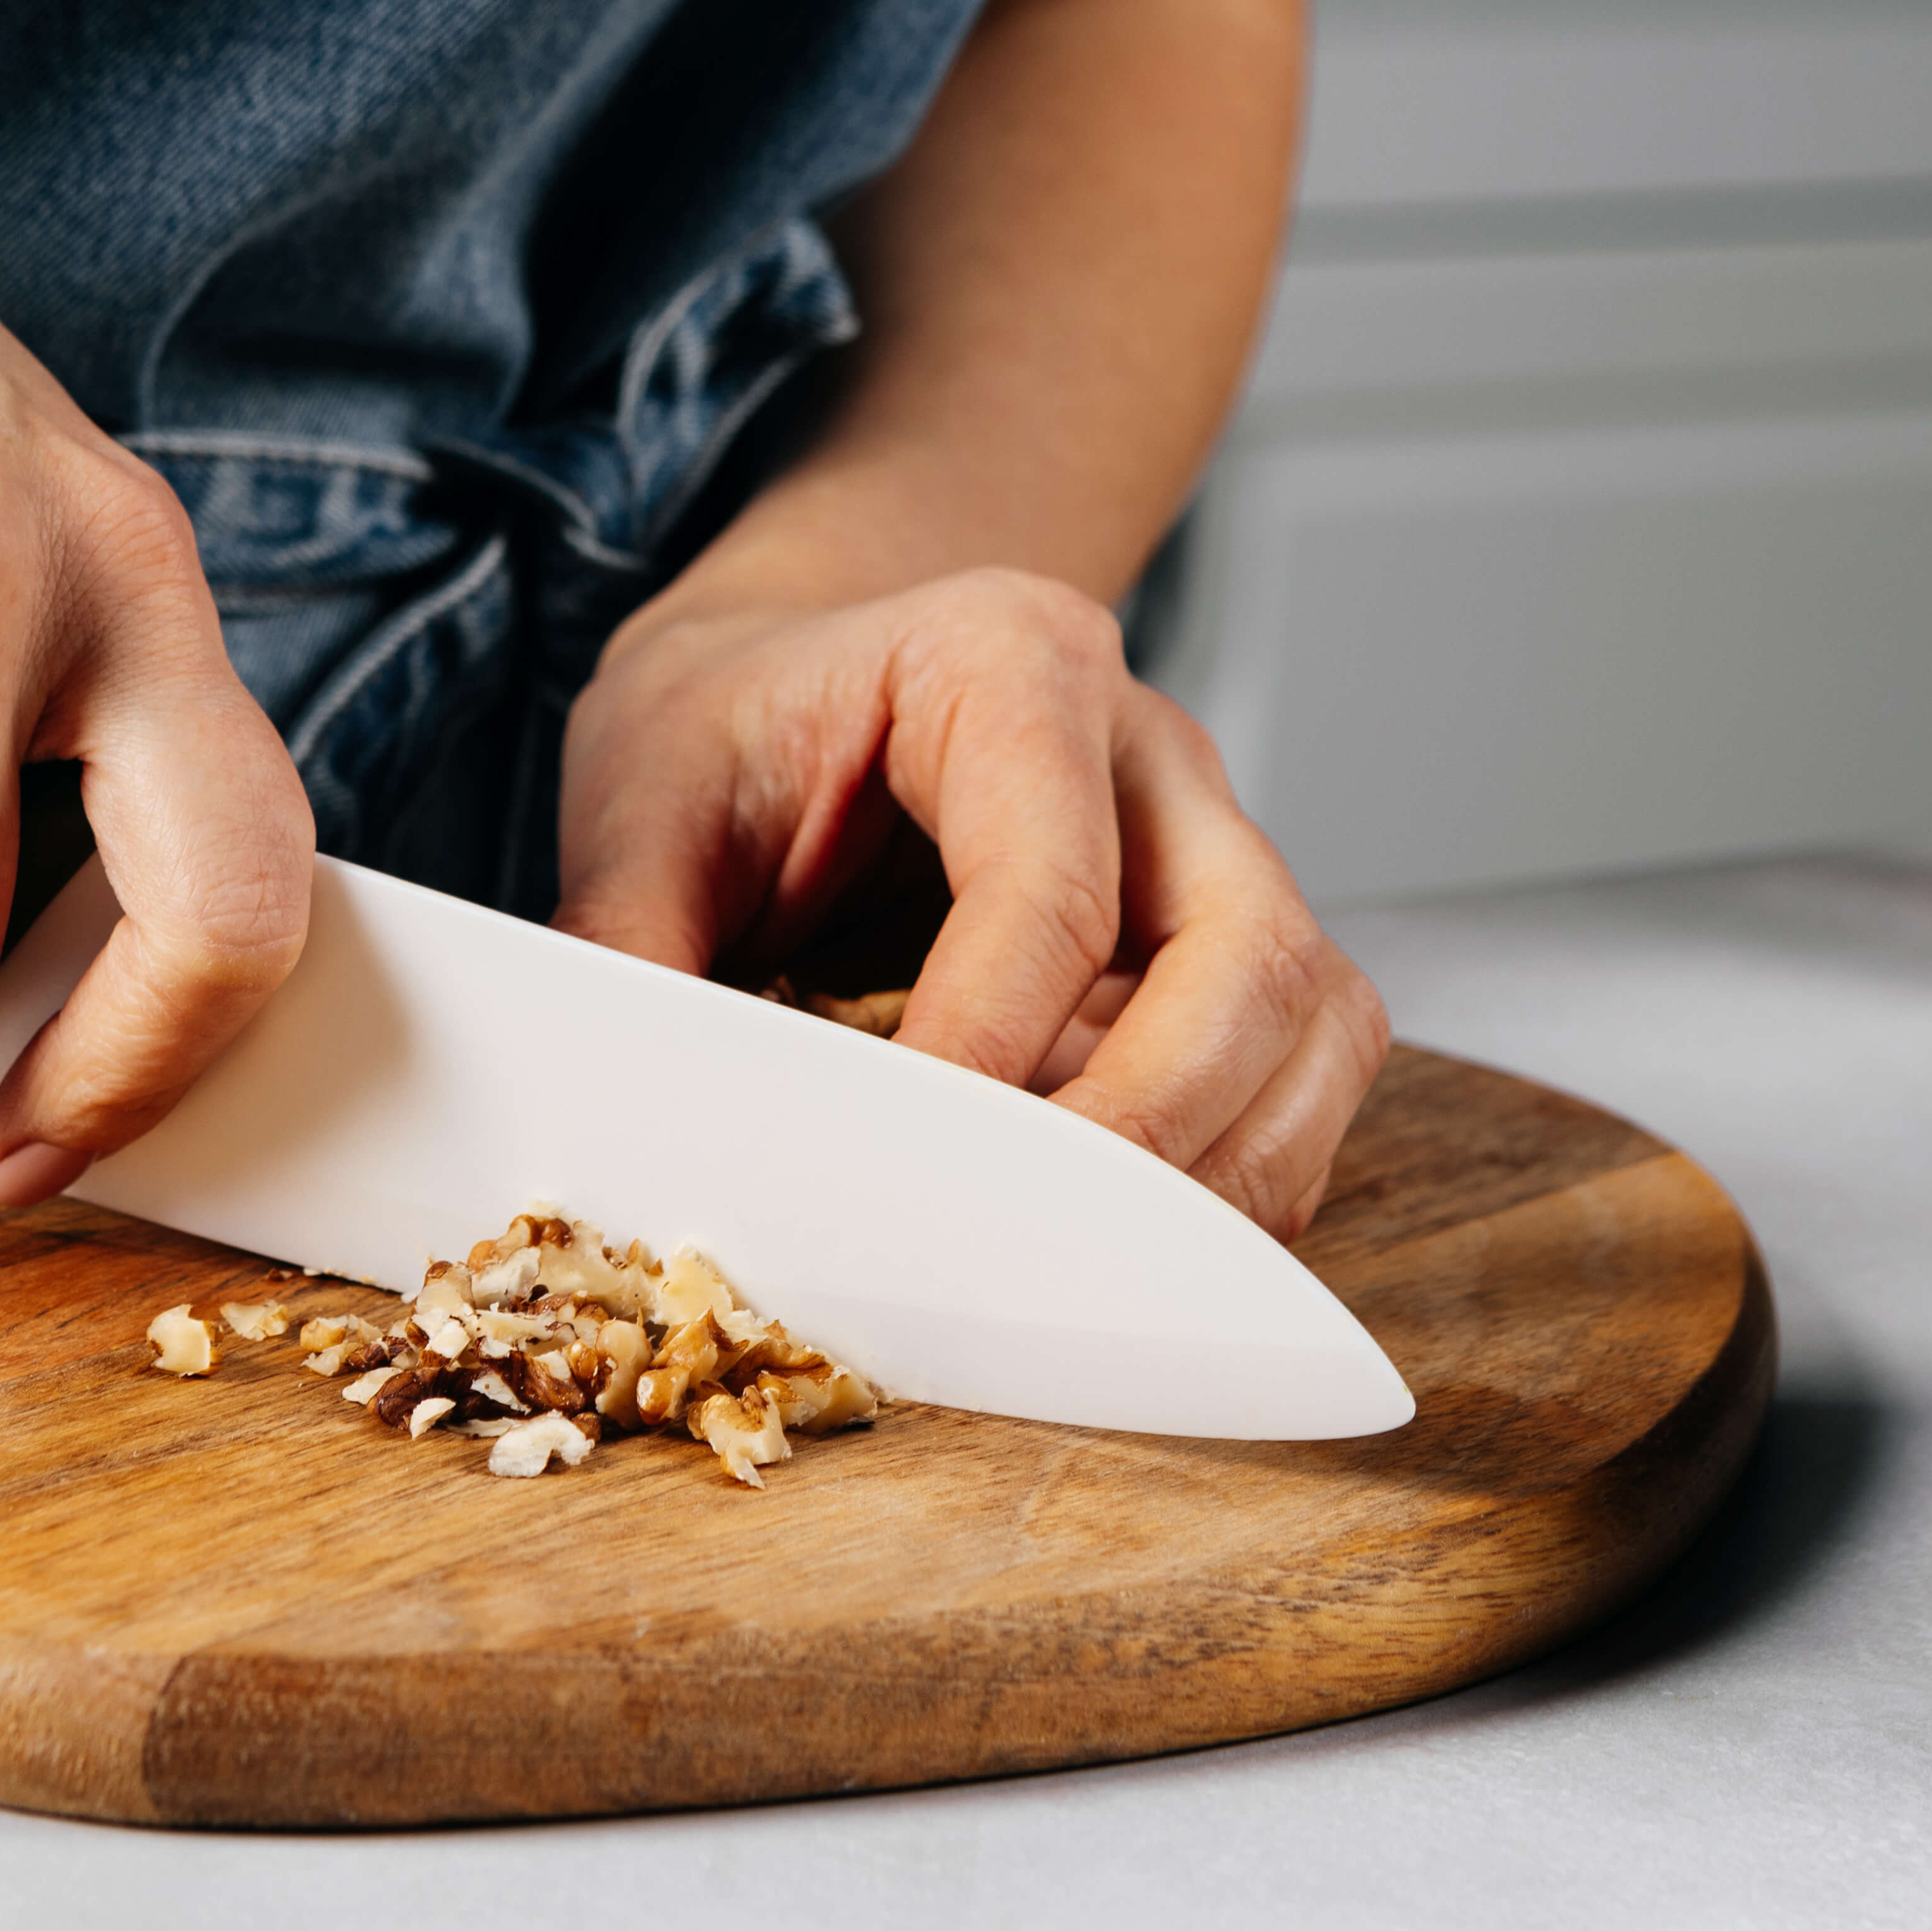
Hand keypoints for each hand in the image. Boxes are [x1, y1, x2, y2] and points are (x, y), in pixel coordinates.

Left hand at [551, 567, 1384, 1238]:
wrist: (786, 671)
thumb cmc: (731, 725)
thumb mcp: (641, 798)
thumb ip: (625, 940)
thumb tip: (620, 1116)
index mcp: (1006, 663)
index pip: (1050, 886)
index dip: (988, 1051)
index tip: (904, 1174)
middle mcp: (1149, 746)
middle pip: (1248, 952)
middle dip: (1151, 1127)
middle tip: (1028, 1244)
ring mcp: (1210, 842)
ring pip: (1311, 1018)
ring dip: (1222, 1167)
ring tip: (1086, 1267)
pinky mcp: (1225, 940)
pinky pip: (1298, 1067)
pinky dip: (1234, 1171)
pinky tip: (1121, 1239)